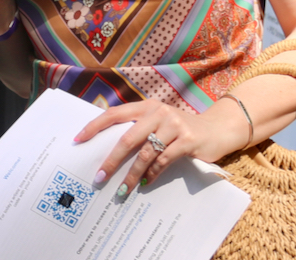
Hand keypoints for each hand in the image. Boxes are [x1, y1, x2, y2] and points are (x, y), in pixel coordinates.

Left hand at [75, 97, 248, 196]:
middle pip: (127, 137)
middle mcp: (159, 112)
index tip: (79, 140)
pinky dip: (152, 174)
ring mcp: (174, 125)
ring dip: (131, 174)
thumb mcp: (159, 121)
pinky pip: (164, 160)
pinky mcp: (188, 140)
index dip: (95, 126)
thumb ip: (139, 128)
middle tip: (99, 176)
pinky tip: (145, 184)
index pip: (115, 113)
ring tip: (122, 189)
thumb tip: (108, 147)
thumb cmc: (181, 128)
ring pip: (146, 153)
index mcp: (147, 106)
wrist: (217, 129)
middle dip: (112, 159)